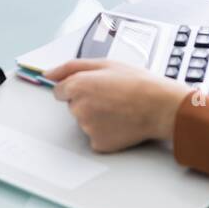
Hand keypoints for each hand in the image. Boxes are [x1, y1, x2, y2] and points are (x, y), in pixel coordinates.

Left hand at [46, 59, 192, 152]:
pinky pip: (95, 136)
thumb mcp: (106, 64)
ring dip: (97, 116)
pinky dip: (105, 131)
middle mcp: (78, 108)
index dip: (78, 87)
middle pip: (73, 105)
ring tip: (120, 108)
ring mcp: (87, 128)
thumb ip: (71, 67)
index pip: (59, 90)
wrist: (160, 106)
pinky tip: (121, 122)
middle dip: (87, 101)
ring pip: (84, 120)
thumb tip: (48, 74)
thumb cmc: (137, 83)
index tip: (94, 88)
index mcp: (77, 86)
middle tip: (113, 96)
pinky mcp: (98, 143)